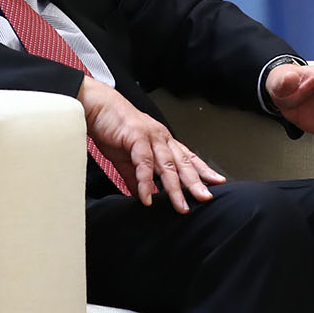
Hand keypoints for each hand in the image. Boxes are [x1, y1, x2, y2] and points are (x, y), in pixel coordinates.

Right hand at [78, 77, 225, 212]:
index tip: (217, 182)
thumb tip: (142, 196)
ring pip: (167, 165)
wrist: (97, 107)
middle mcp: (161, 138)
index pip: (187, 157)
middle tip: (206, 197)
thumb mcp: (127, 158)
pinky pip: (144, 163)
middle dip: (196, 182)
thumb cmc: (113, 128)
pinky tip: (147, 197)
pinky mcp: (136, 138)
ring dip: (175, 187)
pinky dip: (145, 182)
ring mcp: (151, 137)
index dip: (202, 170)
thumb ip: (136, 177)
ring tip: (181, 205)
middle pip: (182, 163)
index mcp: (163, 141)